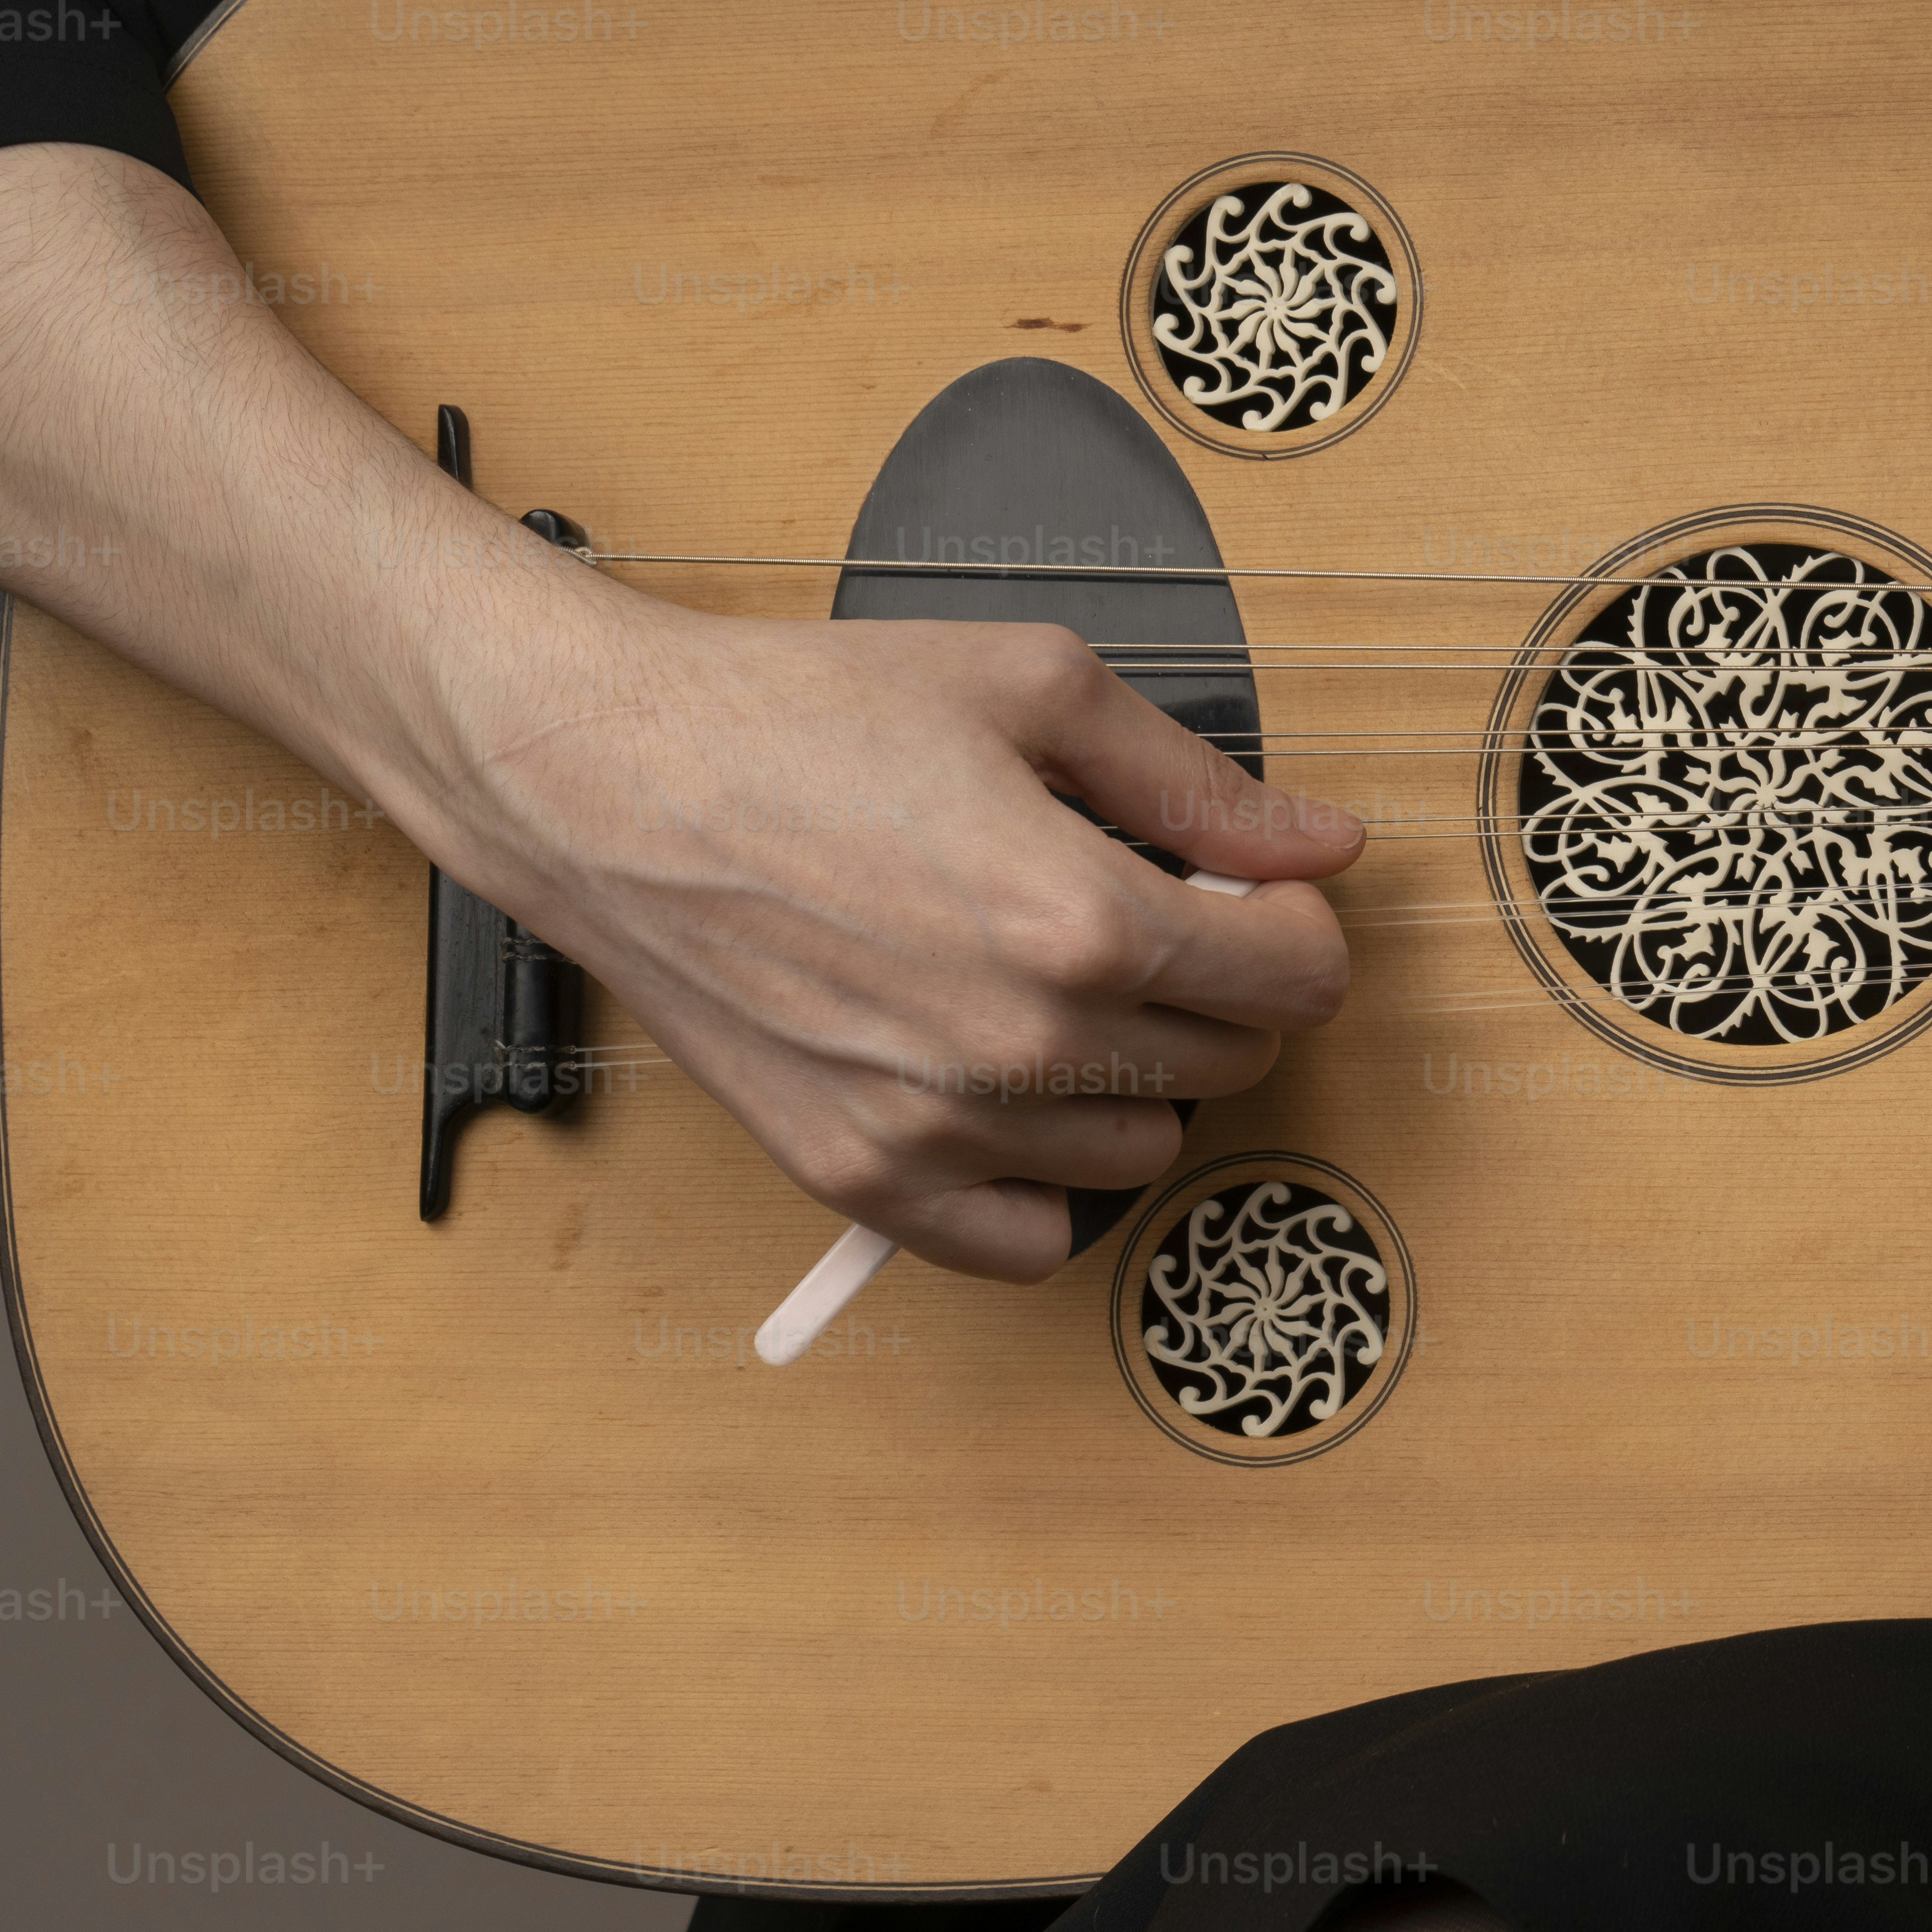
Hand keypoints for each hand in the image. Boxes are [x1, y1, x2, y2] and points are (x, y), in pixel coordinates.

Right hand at [418, 571, 1359, 1281]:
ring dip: (1134, 1079)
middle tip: (1138, 919)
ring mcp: (935, 1125)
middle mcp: (1019, 1044)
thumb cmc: (801, 715)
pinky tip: (1012, 1097)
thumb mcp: (1033, 688)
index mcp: (1081, 921)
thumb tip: (1327, 842)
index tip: (1250, 893)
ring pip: (1142, 1151)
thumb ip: (1199, 783)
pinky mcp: (855, 1176)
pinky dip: (1041, 1184)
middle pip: (1231, 1061)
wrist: (604, 779)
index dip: (1294, 923)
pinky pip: (1024, 1243)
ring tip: (1058, 990)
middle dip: (1218, 988)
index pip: (1298, 977)